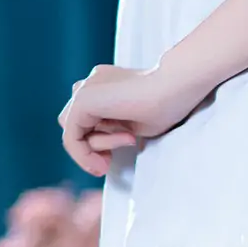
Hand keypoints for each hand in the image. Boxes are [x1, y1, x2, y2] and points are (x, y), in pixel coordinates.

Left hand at [59, 63, 203, 175]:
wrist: (175, 86)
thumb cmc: (166, 105)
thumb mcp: (133, 122)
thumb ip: (112, 128)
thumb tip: (95, 147)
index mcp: (105, 84)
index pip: (86, 119)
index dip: (96, 142)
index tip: (111, 159)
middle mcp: (92, 83)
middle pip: (75, 123)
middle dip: (91, 145)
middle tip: (109, 161)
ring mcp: (86, 88)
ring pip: (72, 129)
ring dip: (94, 149)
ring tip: (128, 142)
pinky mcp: (83, 100)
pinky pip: (72, 136)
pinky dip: (83, 155)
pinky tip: (104, 164)